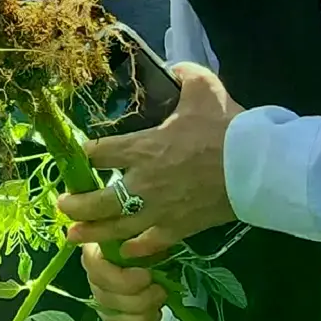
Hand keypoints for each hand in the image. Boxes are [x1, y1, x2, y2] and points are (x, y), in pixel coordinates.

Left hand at [56, 63, 243, 258]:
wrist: (257, 167)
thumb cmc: (225, 127)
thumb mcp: (203, 88)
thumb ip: (185, 76)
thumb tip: (175, 69)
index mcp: (142, 148)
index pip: (99, 153)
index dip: (84, 155)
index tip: (79, 156)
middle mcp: (143, 183)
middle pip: (98, 200)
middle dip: (76, 203)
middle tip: (62, 204)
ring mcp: (159, 210)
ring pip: (116, 227)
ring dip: (92, 232)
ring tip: (72, 235)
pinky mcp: (179, 229)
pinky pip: (149, 244)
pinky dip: (134, 249)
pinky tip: (123, 251)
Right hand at [80, 241, 167, 320]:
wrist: (160, 257)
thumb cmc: (152, 242)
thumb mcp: (151, 233)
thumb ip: (142, 238)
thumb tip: (131, 249)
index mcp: (96, 251)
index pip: (95, 269)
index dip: (121, 279)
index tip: (147, 276)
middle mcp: (94, 276)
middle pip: (105, 297)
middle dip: (138, 300)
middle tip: (160, 290)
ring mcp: (101, 299)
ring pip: (112, 317)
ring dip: (140, 316)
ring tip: (159, 304)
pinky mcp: (113, 316)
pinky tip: (154, 316)